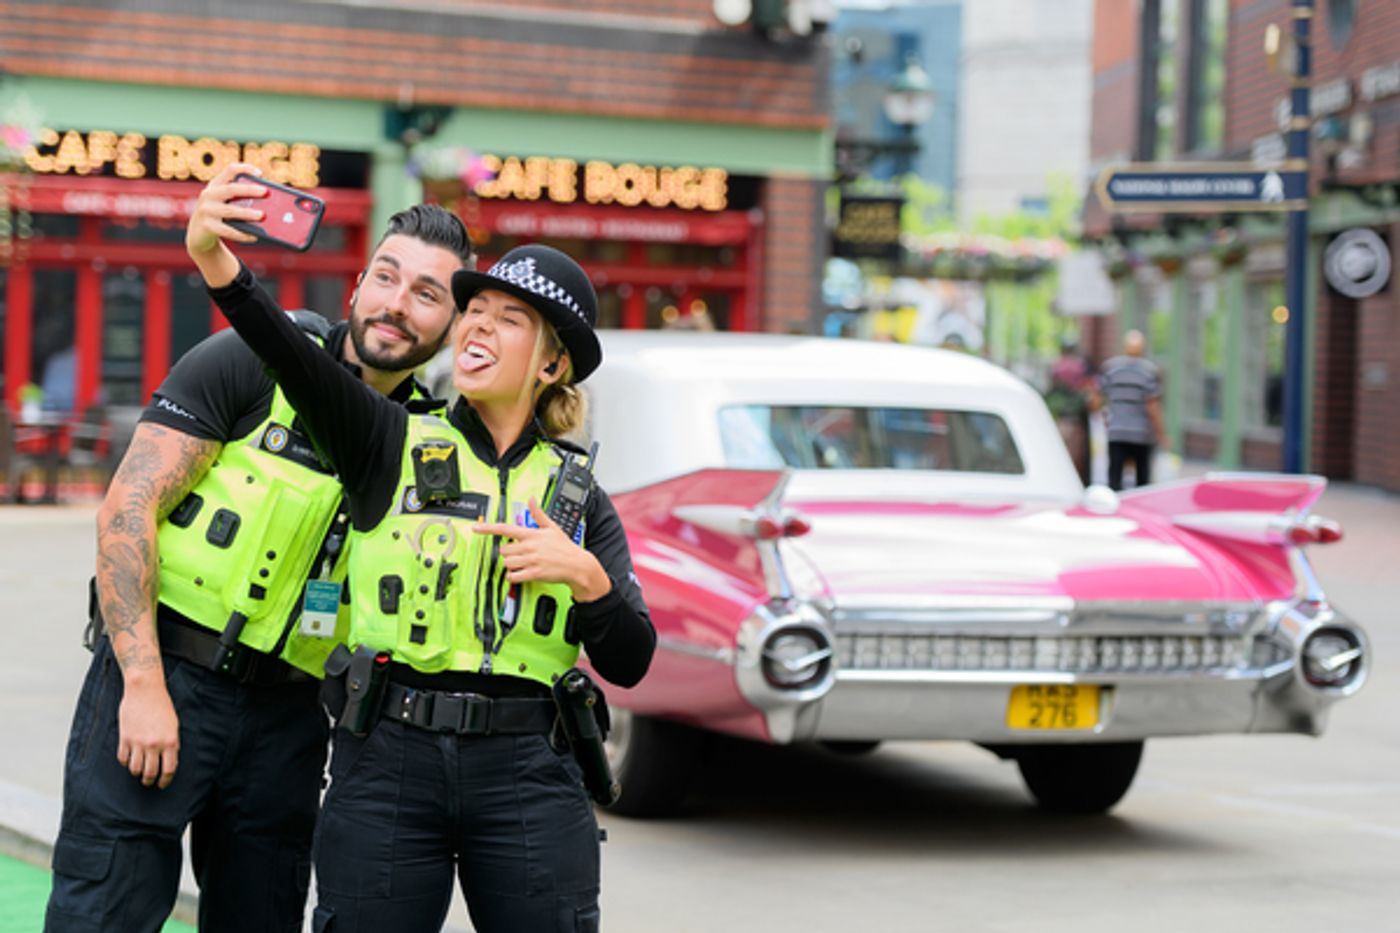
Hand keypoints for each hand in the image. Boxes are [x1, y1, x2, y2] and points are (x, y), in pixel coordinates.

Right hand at [117, 679, 180, 788]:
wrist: (145, 690)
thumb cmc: (162, 705)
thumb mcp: (173, 724)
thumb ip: (172, 743)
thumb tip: (171, 758)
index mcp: (170, 741)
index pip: (169, 769)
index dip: (166, 780)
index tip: (163, 784)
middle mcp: (154, 744)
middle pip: (150, 773)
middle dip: (150, 780)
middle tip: (149, 781)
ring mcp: (138, 742)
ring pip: (135, 768)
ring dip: (137, 773)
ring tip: (139, 771)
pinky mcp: (124, 738)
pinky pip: (122, 758)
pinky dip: (125, 762)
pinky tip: (128, 759)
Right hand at [185, 162, 265, 285]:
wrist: (198, 234)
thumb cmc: (220, 215)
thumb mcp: (226, 202)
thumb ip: (241, 199)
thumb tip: (271, 204)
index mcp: (216, 185)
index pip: (230, 170)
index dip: (245, 169)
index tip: (260, 173)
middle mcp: (209, 195)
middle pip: (231, 189)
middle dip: (249, 190)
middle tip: (266, 192)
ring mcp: (206, 210)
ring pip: (230, 211)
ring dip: (248, 213)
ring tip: (263, 216)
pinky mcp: (207, 227)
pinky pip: (228, 231)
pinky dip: (243, 234)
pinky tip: (255, 236)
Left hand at [473, 499, 611, 601]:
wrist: (577, 565)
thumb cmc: (564, 547)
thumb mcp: (552, 527)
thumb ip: (538, 514)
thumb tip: (531, 500)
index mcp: (532, 534)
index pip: (505, 529)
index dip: (487, 528)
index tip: (475, 527)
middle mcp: (529, 546)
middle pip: (504, 550)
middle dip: (509, 553)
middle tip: (520, 554)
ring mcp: (531, 560)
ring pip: (507, 563)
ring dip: (511, 565)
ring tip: (522, 564)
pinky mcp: (534, 573)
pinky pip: (512, 576)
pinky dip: (513, 577)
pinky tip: (520, 574)